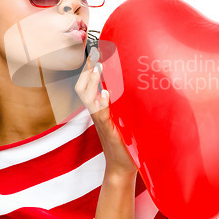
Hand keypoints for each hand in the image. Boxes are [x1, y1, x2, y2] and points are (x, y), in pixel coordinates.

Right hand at [75, 47, 137, 175]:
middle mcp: (97, 113)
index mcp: (100, 108)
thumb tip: (136, 85)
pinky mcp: (108, 131)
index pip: (88, 84)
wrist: (122, 167)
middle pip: (82, 88)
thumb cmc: (126, 142)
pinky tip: (105, 93)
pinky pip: (100, 115)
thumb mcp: (125, 118)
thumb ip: (125, 103)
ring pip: (88, 98)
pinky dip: (101, 103)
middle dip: (86, 71)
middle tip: (93, 56)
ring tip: (97, 69)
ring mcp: (100, 121)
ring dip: (92, 83)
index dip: (88, 69)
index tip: (92, 52)